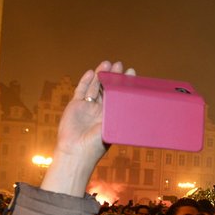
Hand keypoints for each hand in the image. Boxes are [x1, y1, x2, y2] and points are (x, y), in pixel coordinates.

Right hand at [41, 60, 131, 195]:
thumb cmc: (97, 143)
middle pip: (107, 88)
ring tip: (107, 63)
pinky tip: (91, 72)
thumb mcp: (113, 127)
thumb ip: (121, 114)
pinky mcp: (75, 105)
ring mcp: (87, 106)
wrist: (76, 150)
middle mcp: (100, 110)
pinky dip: (85, 81)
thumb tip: (139, 106)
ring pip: (94, 87)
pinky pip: (81, 90)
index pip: (120, 95)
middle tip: (120, 64)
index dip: (125, 83)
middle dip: (113, 76)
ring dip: (100, 75)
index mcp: (112, 115)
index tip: (131, 72)